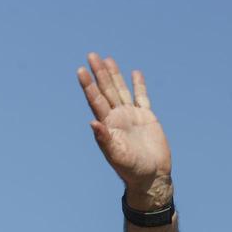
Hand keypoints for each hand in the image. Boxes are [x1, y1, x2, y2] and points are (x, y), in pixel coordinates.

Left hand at [78, 52, 172, 209]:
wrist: (150, 175)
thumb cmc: (131, 169)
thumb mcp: (116, 155)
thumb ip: (104, 139)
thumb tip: (92, 122)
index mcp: (107, 125)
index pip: (95, 100)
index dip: (89, 85)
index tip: (81, 70)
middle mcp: (117, 118)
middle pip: (106, 90)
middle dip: (99, 73)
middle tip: (91, 55)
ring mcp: (131, 116)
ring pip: (121, 90)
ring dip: (114, 75)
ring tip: (107, 59)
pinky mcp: (147, 117)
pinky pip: (141, 96)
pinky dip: (138, 85)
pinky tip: (135, 73)